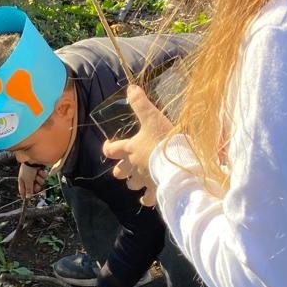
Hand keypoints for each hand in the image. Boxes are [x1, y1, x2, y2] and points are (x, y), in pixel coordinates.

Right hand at [17, 163, 47, 198]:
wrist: (34, 158)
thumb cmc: (28, 168)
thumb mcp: (27, 180)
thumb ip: (29, 189)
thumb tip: (28, 197)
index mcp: (22, 181)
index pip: (22, 191)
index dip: (24, 195)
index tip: (26, 201)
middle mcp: (28, 179)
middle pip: (33, 188)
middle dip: (36, 186)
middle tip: (36, 184)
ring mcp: (35, 175)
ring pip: (40, 183)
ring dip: (40, 180)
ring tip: (37, 174)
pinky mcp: (40, 172)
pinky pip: (43, 178)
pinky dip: (42, 175)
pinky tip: (40, 171)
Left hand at [102, 84, 173, 204]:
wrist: (177, 163)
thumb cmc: (163, 139)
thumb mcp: (152, 118)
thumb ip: (141, 104)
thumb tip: (130, 88)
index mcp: (130, 149)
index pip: (111, 150)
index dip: (108, 148)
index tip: (108, 147)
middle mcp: (133, 167)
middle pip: (119, 172)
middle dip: (121, 170)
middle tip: (124, 168)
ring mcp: (143, 180)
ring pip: (132, 185)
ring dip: (133, 182)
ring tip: (138, 180)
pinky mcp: (155, 190)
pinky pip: (147, 199)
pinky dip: (146, 199)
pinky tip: (147, 199)